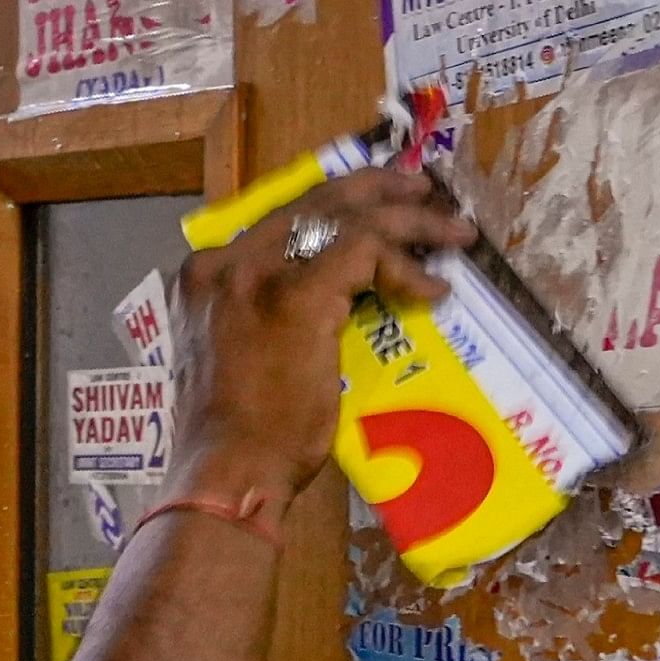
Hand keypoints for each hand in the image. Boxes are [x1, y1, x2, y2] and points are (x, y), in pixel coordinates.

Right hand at [163, 166, 474, 504]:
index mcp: (207, 274)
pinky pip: (364, 252)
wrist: (226, 471)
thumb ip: (267, 314)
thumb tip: (329, 300)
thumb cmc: (238, 433)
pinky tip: (432, 291)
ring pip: (345, 218)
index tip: (376, 209)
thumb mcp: (240, 352)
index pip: (280, 219)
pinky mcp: (299, 296)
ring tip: (452, 232)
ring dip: (408, 220)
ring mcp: (258, 274)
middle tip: (422, 191)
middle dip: (377, 189)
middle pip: (313, 201)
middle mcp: (225, 260)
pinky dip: (405, 266)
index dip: (335, 206)